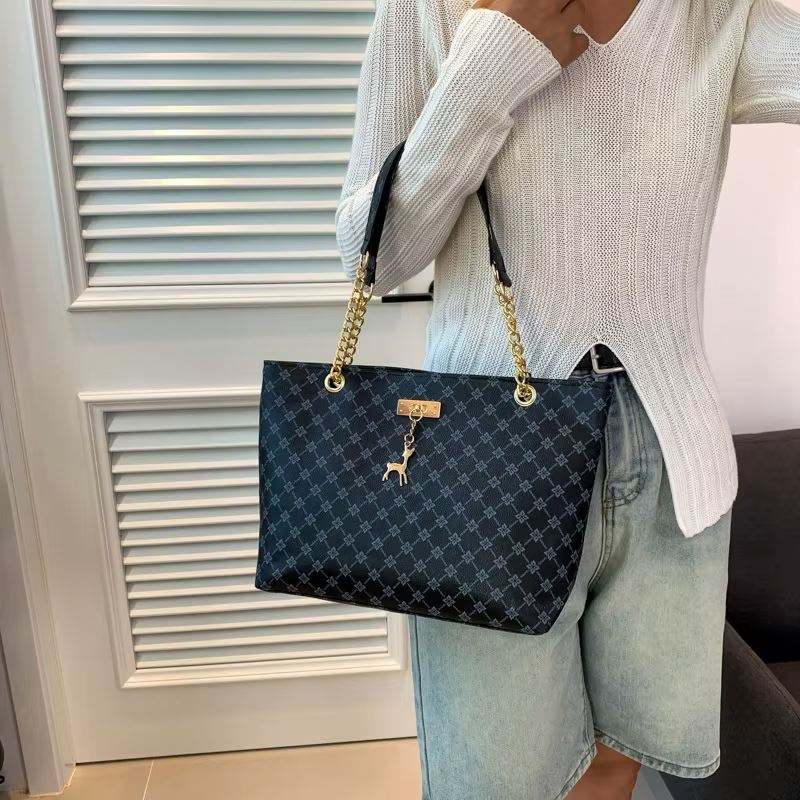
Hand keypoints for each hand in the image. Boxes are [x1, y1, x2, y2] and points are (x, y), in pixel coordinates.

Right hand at [471, 0, 588, 66]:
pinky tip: (561, 46)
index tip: (541, 4)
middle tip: (552, 9)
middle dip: (560, 0)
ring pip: (579, 8)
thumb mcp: (479, 15)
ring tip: (556, 26)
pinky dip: (575, 42)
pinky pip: (583, 40)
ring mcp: (557, 29)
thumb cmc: (476, 50)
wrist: (483, 83)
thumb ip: (494, 1)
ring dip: (569, 14)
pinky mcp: (564, 53)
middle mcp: (545, 7)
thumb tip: (500, 1)